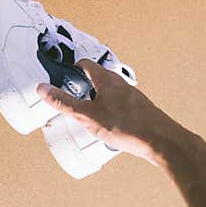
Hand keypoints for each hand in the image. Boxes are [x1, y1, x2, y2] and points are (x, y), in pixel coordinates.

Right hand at [36, 59, 182, 165]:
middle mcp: (120, 84)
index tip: (61, 74)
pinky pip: (118, 106)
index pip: (86, 64)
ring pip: (108, 93)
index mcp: (107, 79)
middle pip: (96, 78)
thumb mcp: (88, 115)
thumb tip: (43, 88)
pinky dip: (107, 111)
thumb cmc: (129, 126)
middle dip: (81, 86)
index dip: (71, 68)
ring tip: (85, 113)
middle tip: (69, 96)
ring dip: (95, 100)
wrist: (162, 142)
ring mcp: (131, 97)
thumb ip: (64, 102)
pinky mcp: (139, 111)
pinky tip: (105, 126)